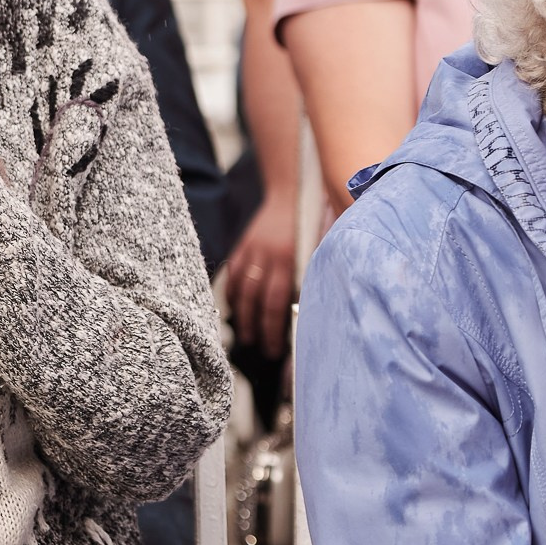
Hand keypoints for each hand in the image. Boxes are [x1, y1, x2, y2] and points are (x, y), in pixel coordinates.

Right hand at [224, 197, 297, 358]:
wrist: (287, 195)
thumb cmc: (307, 226)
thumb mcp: (314, 251)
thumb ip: (307, 276)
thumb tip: (304, 309)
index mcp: (289, 261)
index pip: (277, 303)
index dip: (273, 328)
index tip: (274, 349)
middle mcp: (268, 257)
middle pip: (256, 299)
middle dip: (255, 326)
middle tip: (255, 346)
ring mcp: (251, 250)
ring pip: (241, 287)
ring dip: (240, 313)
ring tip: (242, 333)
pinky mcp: (241, 244)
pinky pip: (232, 272)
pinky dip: (231, 290)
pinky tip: (233, 305)